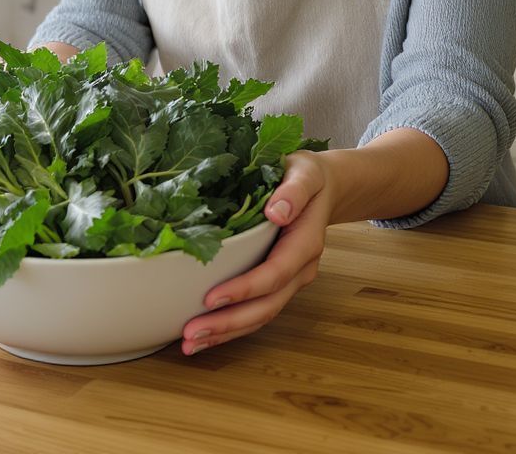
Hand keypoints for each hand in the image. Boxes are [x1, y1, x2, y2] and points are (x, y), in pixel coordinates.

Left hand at [180, 150, 332, 355]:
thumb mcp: (304, 172)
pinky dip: (231, 326)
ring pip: (261, 316)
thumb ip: (294, 191)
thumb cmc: (308, 175)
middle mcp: (300, 269)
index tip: (211, 299)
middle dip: (229, 324)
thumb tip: (276, 211)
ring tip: (191, 343)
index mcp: (305, 243)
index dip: (244, 289)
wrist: (324, 187)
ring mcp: (289, 280)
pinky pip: (256, 310)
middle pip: (266, 306)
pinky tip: (205, 335)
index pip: (274, 274)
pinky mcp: (276, 283)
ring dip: (227, 333)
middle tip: (191, 334)